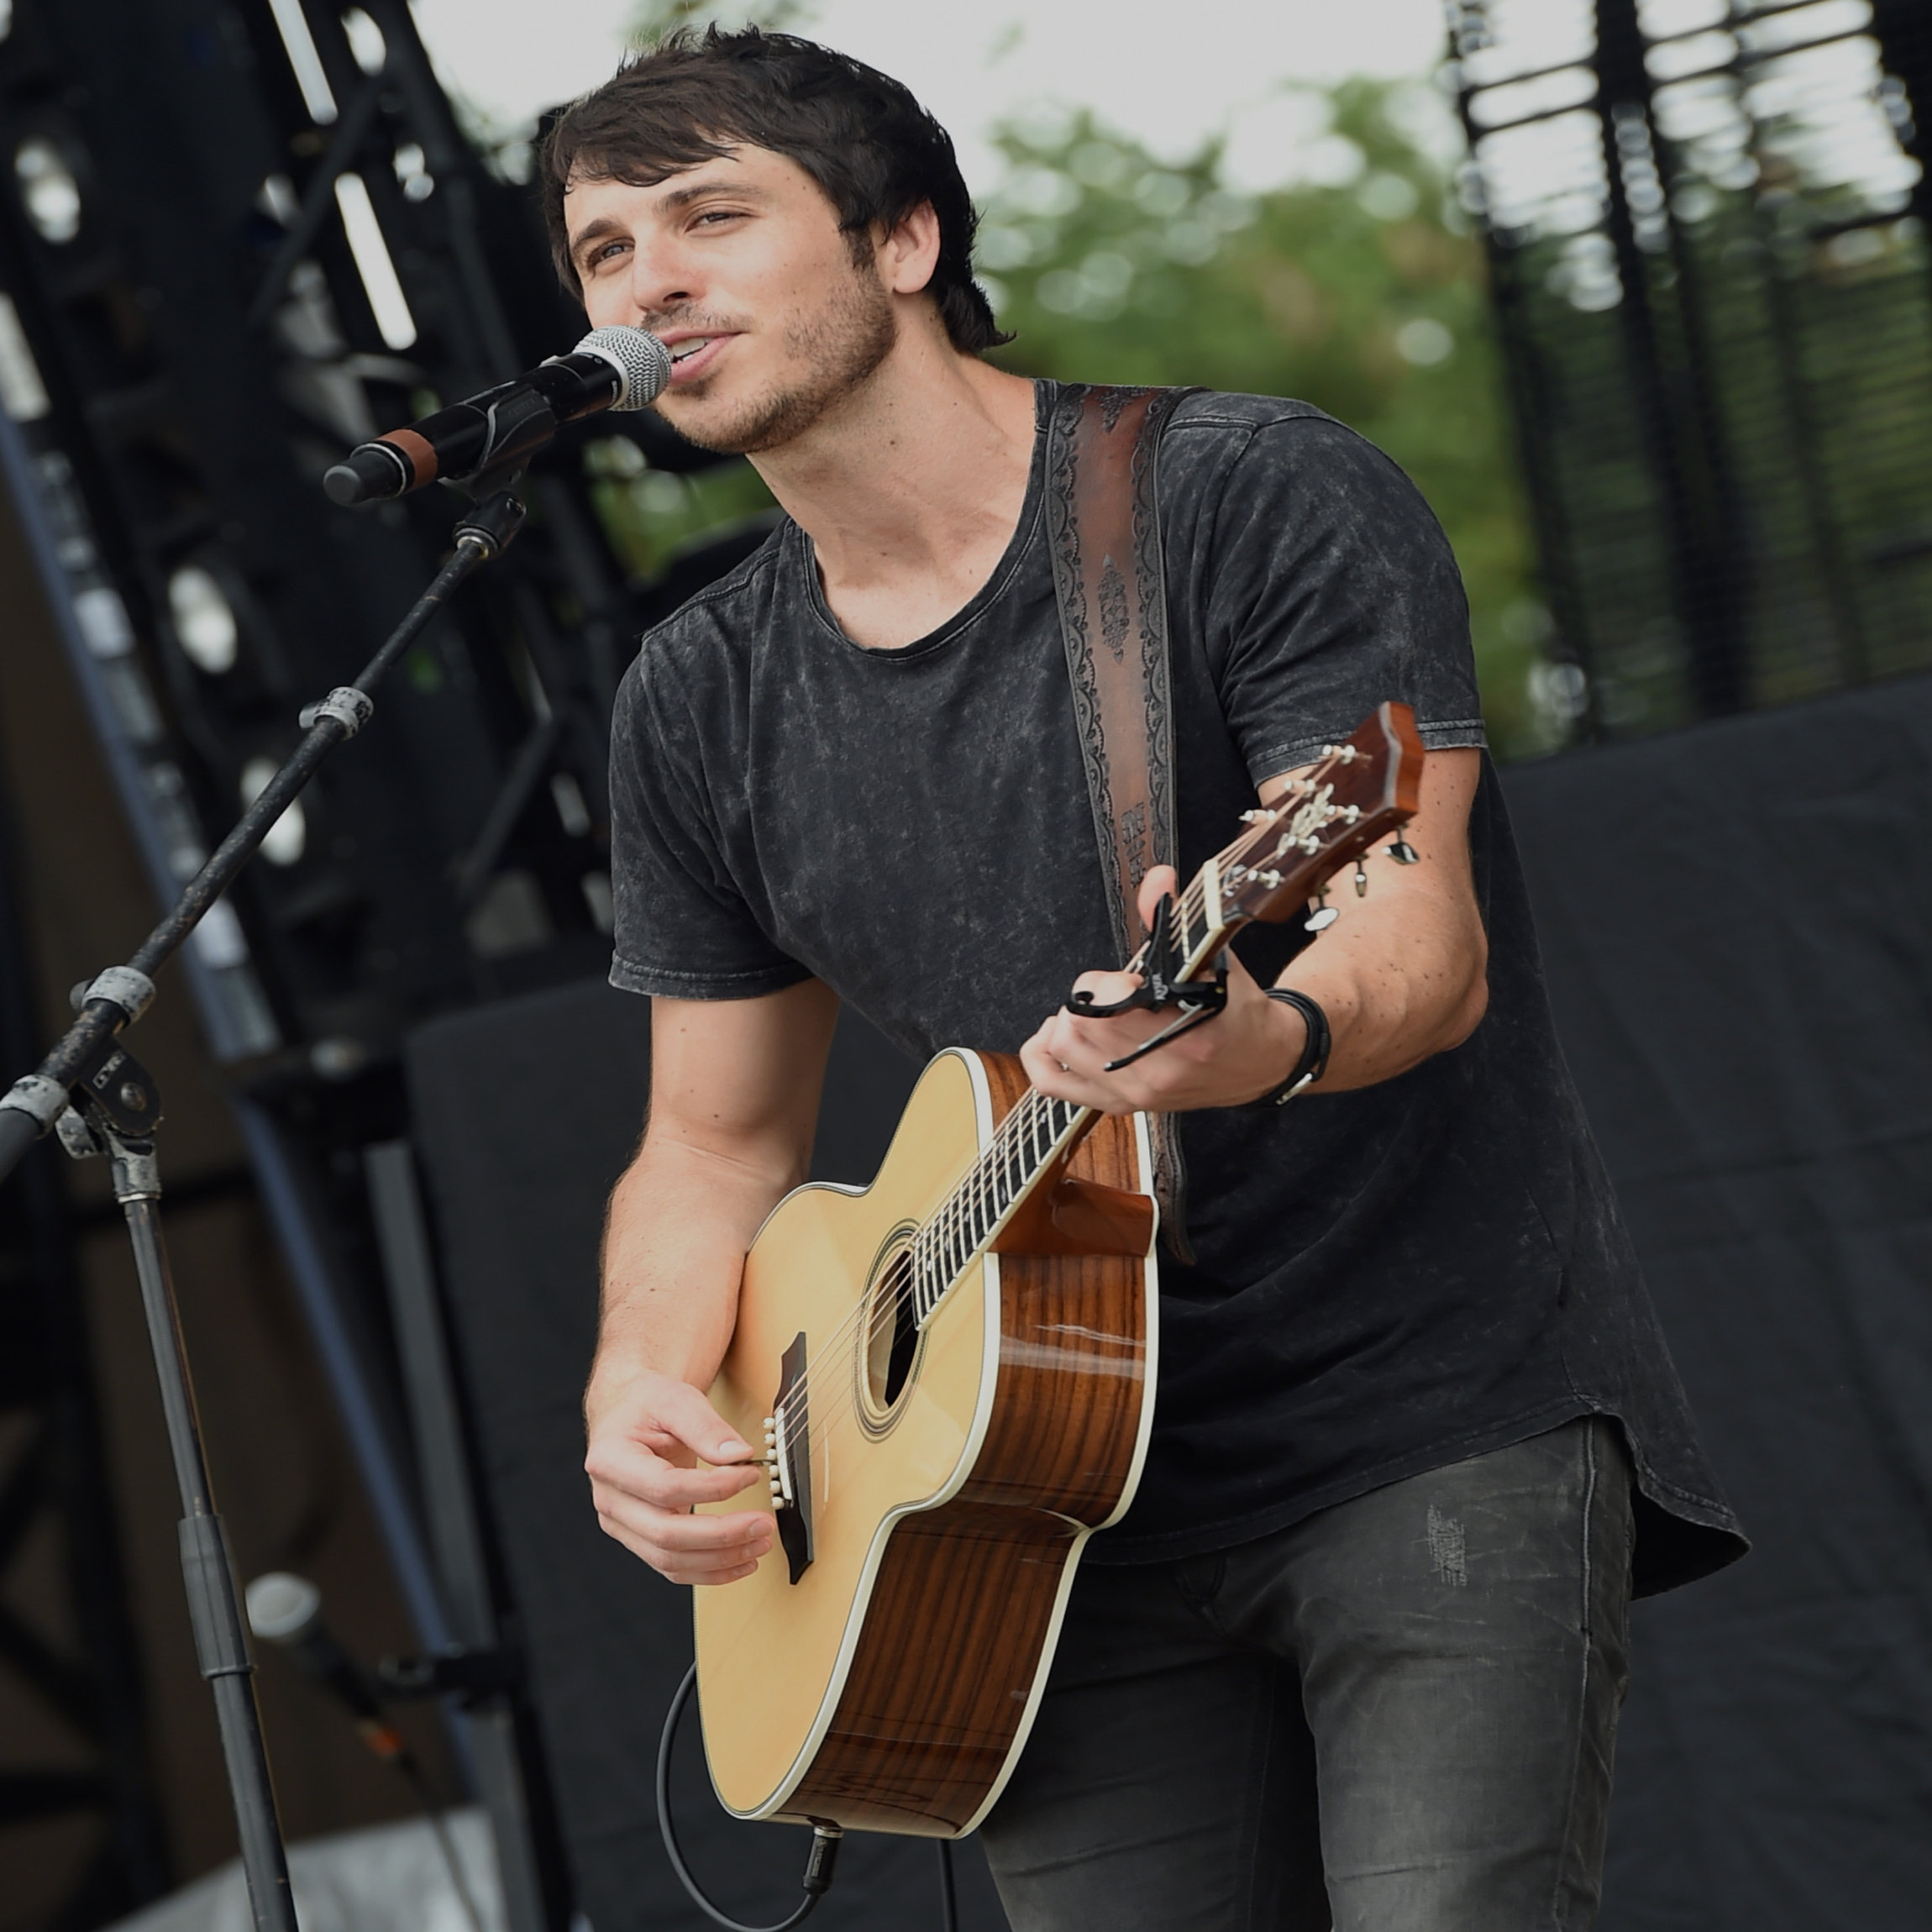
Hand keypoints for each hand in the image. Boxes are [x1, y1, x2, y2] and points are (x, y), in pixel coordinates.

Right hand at [584, 1369, 773, 1584]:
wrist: (628, 1412)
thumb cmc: (647, 1404)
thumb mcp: (676, 1400)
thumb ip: (707, 1427)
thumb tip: (740, 1455)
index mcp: (610, 1460)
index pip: (666, 1487)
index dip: (714, 1488)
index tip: (751, 1474)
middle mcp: (610, 1499)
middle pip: (666, 1534)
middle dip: (722, 1535)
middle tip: (764, 1524)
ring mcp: (621, 1524)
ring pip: (669, 1559)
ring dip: (720, 1559)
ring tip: (759, 1544)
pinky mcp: (638, 1537)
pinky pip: (672, 1566)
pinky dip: (709, 1570)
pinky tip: (740, 1561)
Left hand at [1019, 865, 1306, 1114]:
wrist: (1262, 1060)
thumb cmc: (1237, 1009)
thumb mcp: (1214, 958)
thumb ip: (1176, 919)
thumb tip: (1156, 877)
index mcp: (1186, 1031)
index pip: (1111, 1002)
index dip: (1107, 981)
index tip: (1125, 976)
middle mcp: (1159, 1069)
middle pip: (1080, 1023)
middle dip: (1088, 996)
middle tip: (1109, 990)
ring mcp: (1138, 1092)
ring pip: (1063, 1049)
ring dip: (1066, 1020)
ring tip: (1089, 1010)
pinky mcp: (1123, 1104)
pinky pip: (1055, 1084)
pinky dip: (1040, 1056)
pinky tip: (1053, 1035)